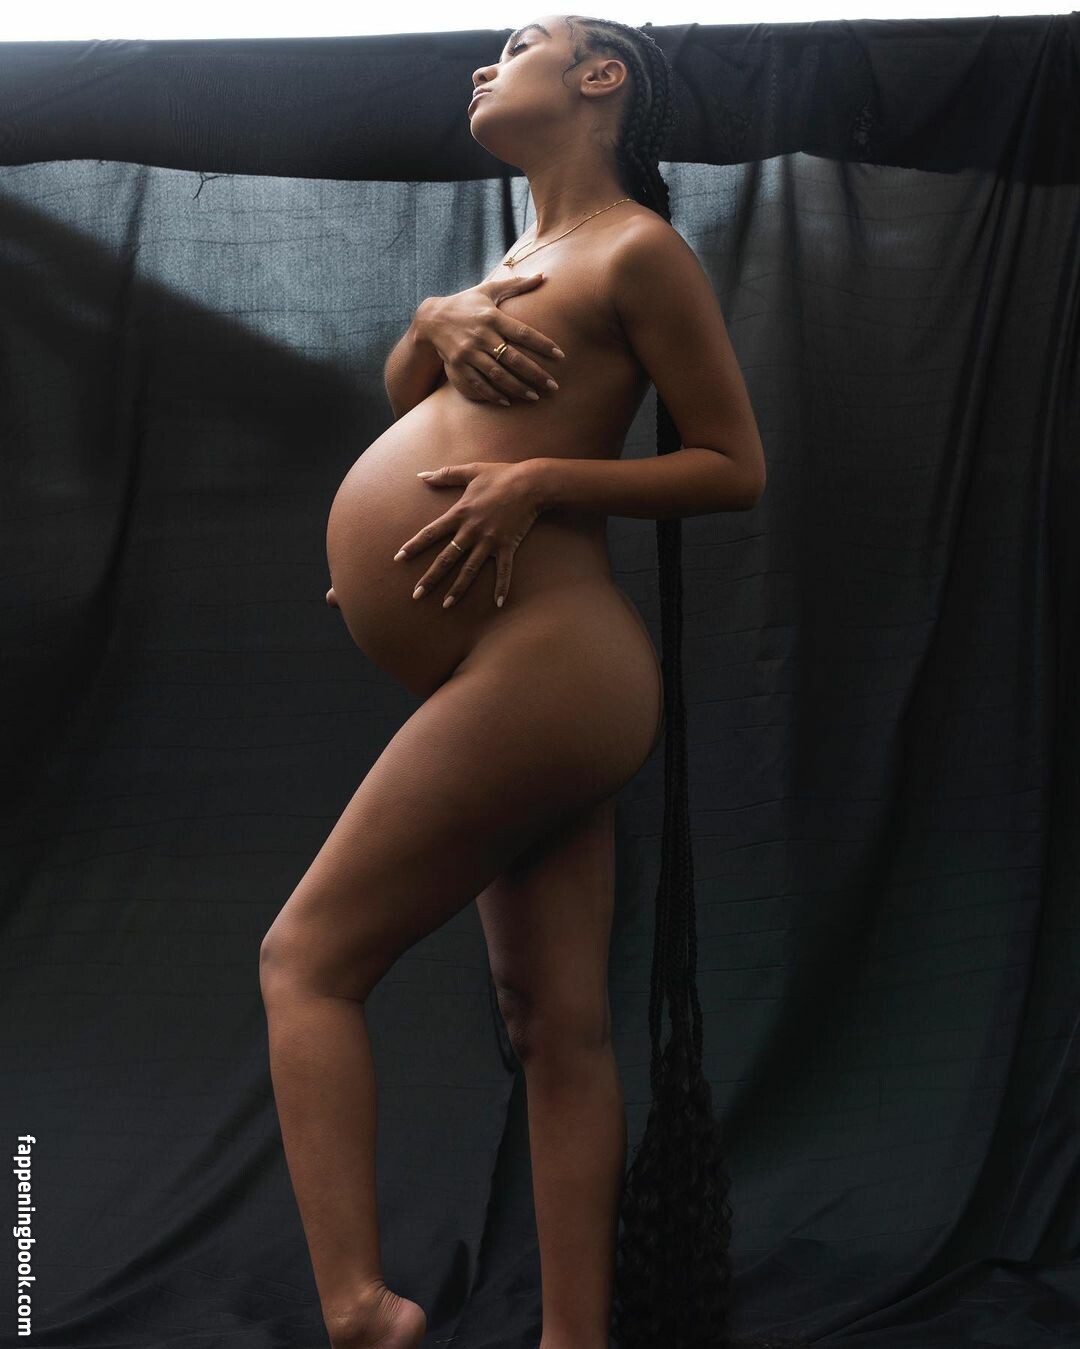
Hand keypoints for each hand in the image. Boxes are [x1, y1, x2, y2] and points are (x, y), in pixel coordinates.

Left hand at [394, 461, 543, 608]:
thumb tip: (421, 474)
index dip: (414, 546)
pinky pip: (503, 571)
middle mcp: (471, 531)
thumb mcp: (471, 471)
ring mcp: (489, 541)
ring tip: (446, 605)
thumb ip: (445, 474)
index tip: (399, 559)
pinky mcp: (507, 546)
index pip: (430, 533)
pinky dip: (501, 587)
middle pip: (446, 559)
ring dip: (457, 589)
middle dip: (430, 578)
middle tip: (416, 595)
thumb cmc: (501, 475)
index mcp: (460, 513)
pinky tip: (498, 604)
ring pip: (470, 570)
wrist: (530, 483)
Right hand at [417, 277, 563, 405]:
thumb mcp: (488, 290)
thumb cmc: (466, 303)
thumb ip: (516, 285)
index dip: (543, 344)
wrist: (431, 319)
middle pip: (513, 358)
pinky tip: (507, 402)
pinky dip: (492, 394)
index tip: (560, 355)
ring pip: (497, 374)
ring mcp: (468, 353)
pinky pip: (478, 384)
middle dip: (535, 373)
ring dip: (517, 388)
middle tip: (553, 385)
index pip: (523, 332)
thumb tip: (543, 276)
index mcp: (492, 317)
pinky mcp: (458, 366)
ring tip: (535, 397)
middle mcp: (481, 335)